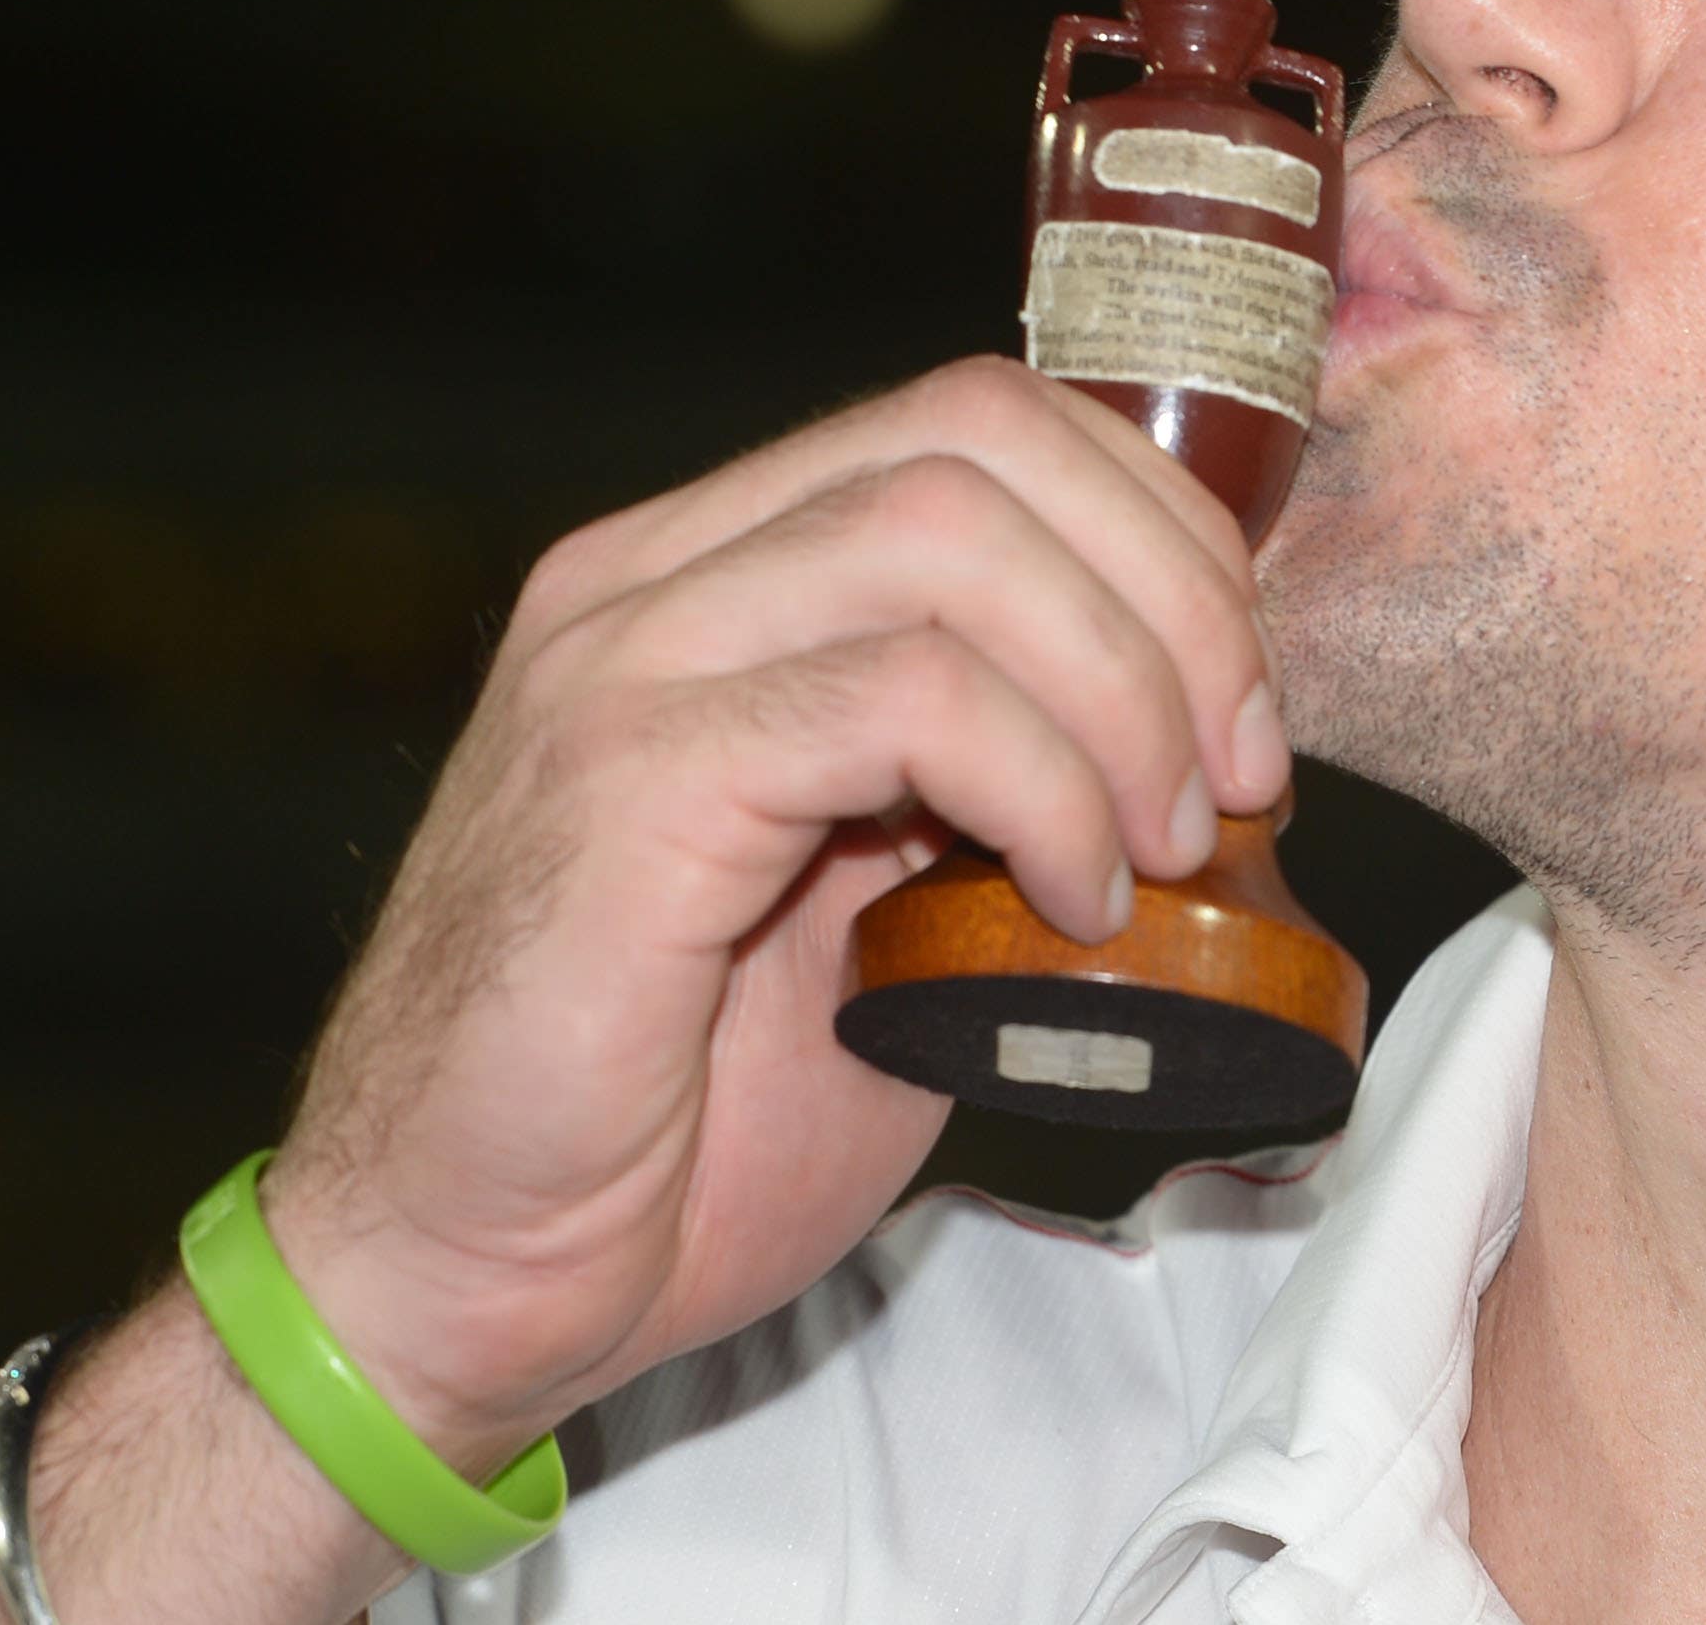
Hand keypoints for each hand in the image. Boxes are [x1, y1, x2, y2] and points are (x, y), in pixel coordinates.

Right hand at [253, 356, 1285, 1471]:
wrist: (460, 1282)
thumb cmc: (675, 1121)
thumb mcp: (886, 906)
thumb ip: (1003, 785)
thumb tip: (1202, 748)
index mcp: (714, 575)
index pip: (980, 423)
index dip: (1158, 533)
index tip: (1244, 708)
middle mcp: (652, 580)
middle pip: (980, 440)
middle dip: (1169, 597)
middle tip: (1239, 776)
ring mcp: (623, 667)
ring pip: (950, 535)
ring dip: (1118, 688)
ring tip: (1161, 850)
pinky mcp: (622, 782)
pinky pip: (899, 697)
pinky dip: (1038, 786)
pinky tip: (1069, 905)